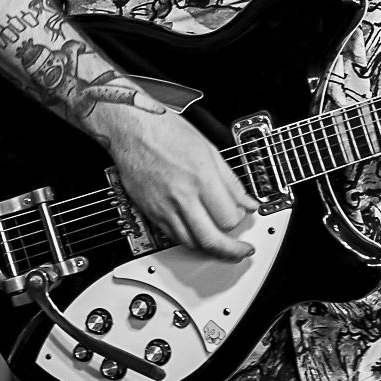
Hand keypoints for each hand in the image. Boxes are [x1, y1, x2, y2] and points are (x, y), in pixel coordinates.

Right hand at [105, 109, 259, 260]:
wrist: (132, 129)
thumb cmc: (166, 131)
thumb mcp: (209, 149)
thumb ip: (231, 181)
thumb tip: (248, 201)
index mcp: (201, 178)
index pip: (229, 217)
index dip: (241, 219)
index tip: (244, 214)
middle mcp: (182, 196)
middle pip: (211, 239)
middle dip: (231, 250)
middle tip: (241, 251)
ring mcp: (163, 207)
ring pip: (191, 243)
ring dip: (210, 249)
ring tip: (223, 247)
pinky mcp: (150, 212)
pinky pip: (173, 236)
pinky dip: (189, 240)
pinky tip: (198, 235)